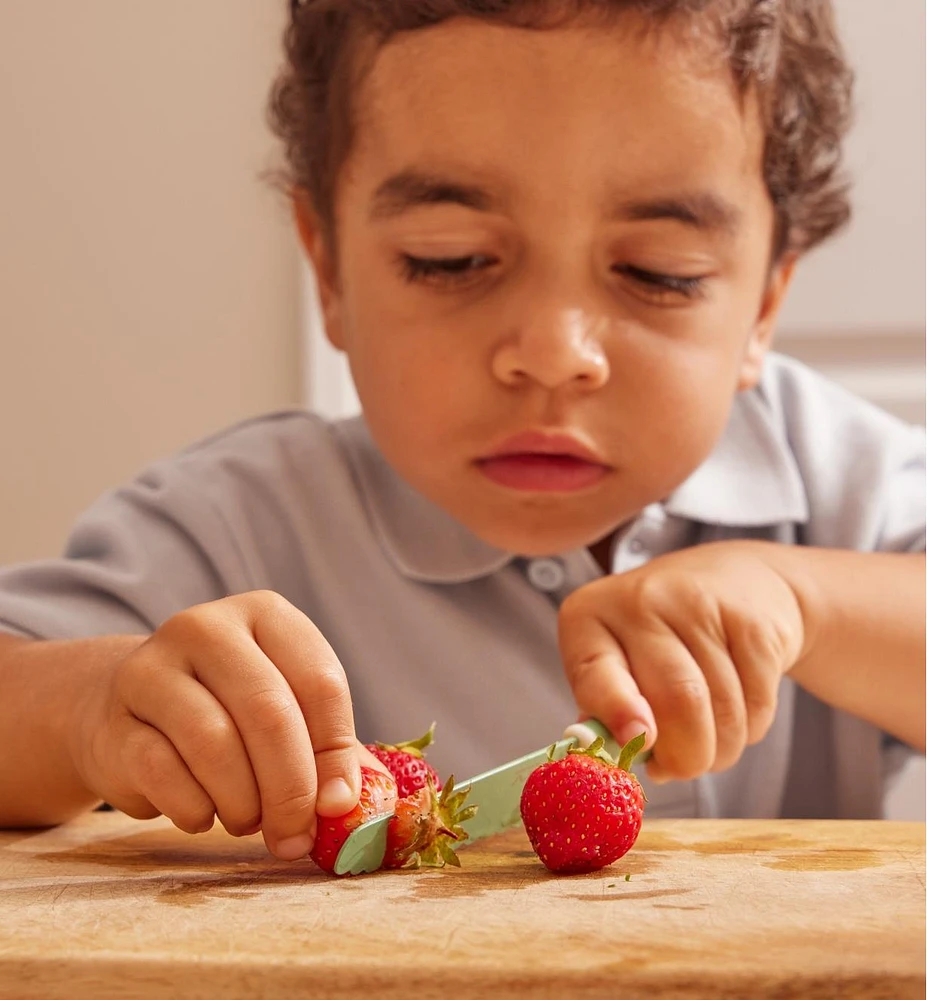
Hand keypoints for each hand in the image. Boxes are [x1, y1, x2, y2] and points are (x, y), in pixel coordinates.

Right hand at [69, 590, 384, 859]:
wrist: (127, 709)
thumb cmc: (228, 711)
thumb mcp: (288, 712)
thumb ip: (331, 753)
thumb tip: (353, 806)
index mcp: (266, 614)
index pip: (320, 682)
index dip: (336, 754)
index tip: (338, 805)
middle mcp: (206, 628)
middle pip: (268, 712)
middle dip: (291, 789)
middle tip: (295, 835)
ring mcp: (151, 669)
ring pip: (215, 744)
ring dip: (243, 803)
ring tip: (248, 820)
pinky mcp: (113, 720)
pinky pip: (163, 775)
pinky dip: (195, 810)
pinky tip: (203, 813)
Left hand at [558, 541, 805, 781]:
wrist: (738, 581)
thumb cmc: (661, 637)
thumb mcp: (617, 661)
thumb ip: (607, 707)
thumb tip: (617, 753)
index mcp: (589, 616)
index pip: (597, 669)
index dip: (617, 710)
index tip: (638, 741)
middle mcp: (640, 601)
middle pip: (675, 699)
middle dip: (686, 756)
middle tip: (683, 766)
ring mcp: (700, 604)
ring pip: (722, 711)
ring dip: (722, 749)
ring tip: (711, 738)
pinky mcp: (753, 620)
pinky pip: (758, 703)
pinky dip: (751, 727)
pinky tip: (739, 706)